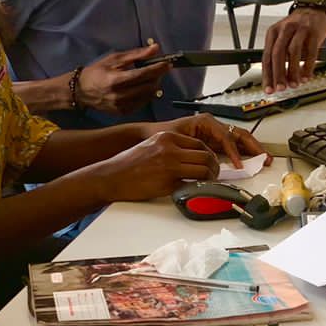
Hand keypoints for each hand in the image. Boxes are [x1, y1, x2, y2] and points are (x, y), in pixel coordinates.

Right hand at [77, 43, 171, 114]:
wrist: (81, 91)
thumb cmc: (97, 71)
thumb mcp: (115, 59)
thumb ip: (136, 54)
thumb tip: (155, 48)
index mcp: (115, 80)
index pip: (142, 74)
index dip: (157, 69)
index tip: (167, 63)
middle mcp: (119, 95)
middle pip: (148, 86)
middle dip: (158, 76)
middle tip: (160, 69)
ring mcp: (121, 106)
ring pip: (148, 96)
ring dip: (154, 85)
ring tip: (152, 77)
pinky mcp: (123, 112)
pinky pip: (143, 103)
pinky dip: (147, 94)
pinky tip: (144, 87)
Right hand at [91, 130, 218, 200]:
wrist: (112, 177)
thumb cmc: (128, 165)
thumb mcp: (151, 146)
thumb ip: (171, 149)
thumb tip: (190, 158)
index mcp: (167, 137)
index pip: (198, 143)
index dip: (208, 154)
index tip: (210, 162)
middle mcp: (171, 147)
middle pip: (205, 154)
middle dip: (214, 165)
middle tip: (214, 174)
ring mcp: (170, 163)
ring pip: (204, 168)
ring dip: (210, 177)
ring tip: (208, 182)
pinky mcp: (169, 180)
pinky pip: (193, 183)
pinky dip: (199, 186)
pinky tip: (198, 189)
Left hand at [164, 112, 265, 168]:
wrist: (150, 135)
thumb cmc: (161, 135)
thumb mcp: (178, 141)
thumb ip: (195, 150)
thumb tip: (211, 162)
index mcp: (205, 122)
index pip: (226, 136)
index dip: (235, 152)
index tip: (239, 164)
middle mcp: (212, 126)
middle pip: (239, 134)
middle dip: (253, 146)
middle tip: (264, 157)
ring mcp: (214, 134)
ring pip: (239, 139)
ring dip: (252, 149)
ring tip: (263, 159)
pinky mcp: (213, 142)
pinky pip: (232, 146)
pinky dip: (243, 153)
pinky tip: (251, 161)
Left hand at [262, 6, 325, 90]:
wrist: (314, 10)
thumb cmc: (297, 27)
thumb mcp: (282, 37)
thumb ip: (278, 54)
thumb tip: (275, 78)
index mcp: (273, 32)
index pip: (266, 56)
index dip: (267, 74)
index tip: (269, 88)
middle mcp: (285, 30)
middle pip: (278, 54)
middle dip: (278, 74)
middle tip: (281, 88)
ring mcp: (300, 30)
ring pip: (293, 52)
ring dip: (293, 71)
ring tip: (294, 84)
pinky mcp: (314, 32)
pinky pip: (311, 52)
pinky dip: (308, 66)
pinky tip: (306, 76)